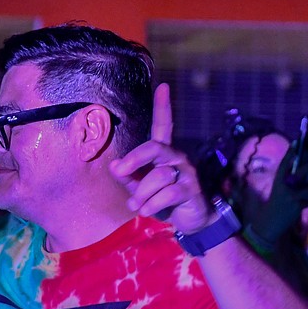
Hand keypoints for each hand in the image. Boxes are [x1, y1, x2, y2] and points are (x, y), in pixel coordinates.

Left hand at [108, 83, 211, 232]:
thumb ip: (128, 177)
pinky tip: (146, 210)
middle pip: (155, 148)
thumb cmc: (162, 201)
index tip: (163, 86)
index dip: (163, 107)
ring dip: (143, 193)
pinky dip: (153, 204)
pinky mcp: (192, 190)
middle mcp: (176, 157)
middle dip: (135, 159)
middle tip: (121, 171)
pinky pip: (168, 193)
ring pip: (159, 176)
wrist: (190, 222)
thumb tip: (115, 166)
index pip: (164, 125)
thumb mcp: (140, 189)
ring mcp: (186, 173)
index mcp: (163, 153)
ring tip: (137, 205)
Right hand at [241, 147, 307, 243]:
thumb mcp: (277, 191)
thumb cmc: (273, 205)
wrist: (268, 223)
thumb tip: (304, 175)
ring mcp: (291, 198)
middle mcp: (284, 188)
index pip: (284, 164)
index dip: (290, 153)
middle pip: (299, 173)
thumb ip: (288, 183)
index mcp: (277, 182)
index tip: (296, 142)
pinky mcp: (297, 207)